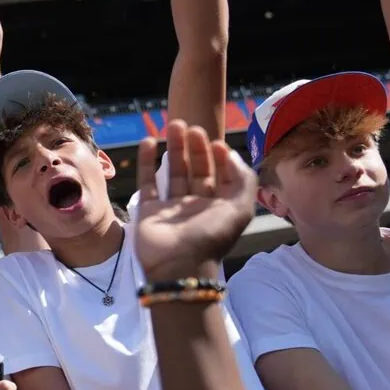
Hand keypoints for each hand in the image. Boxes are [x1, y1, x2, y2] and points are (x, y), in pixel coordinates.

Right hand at [133, 121, 257, 280]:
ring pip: (173, 172)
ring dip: (174, 148)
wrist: (178, 265)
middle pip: (197, 170)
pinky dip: (146, 162)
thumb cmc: (211, 236)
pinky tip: (149, 142)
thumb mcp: (240, 209)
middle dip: (195, 147)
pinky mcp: (148, 210)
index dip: (219, 157)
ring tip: (174, 125)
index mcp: (218, 207)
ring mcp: (170, 207)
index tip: (215, 142)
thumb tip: (231, 156)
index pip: (220, 176)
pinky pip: (147, 182)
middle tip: (191, 126)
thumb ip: (243, 180)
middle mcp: (195, 205)